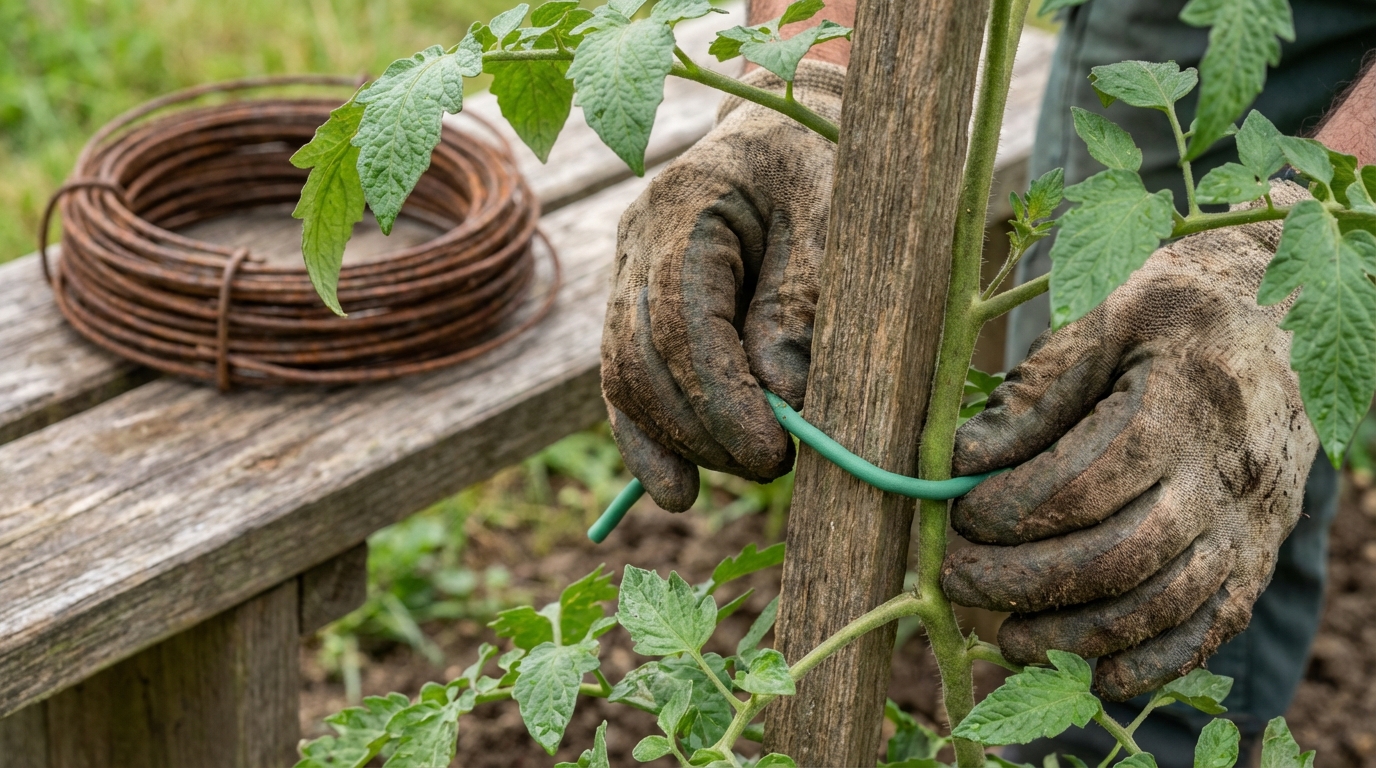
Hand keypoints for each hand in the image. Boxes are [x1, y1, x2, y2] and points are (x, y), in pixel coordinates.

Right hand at [601, 61, 844, 511]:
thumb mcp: (841, 216)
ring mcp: (629, 272)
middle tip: (774, 466)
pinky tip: (675, 490)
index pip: (680, 320)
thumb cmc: (833, 163)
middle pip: (643, 358)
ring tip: (748, 472)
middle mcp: (638, 238)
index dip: (719, 398)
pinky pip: (629, 381)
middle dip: (703, 428)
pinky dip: (650, 439)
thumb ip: (805, 299)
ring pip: (627, 378)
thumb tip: (782, 393)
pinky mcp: (640, 305)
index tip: (772, 453)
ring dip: (681, 440)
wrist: (801, 124)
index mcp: (685, 202)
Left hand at [941, 182, 1318, 700]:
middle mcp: (1221, 474)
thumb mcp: (1104, 312)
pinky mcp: (1257, 553)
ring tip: (1005, 637)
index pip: (1086, 481)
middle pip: (1120, 553)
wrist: (1275, 316)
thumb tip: (965, 459)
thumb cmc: (1170, 309)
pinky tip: (1098, 676)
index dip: (1015, 509)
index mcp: (1177, 405)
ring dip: (1076, 632)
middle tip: (957, 579)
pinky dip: (1156, 663)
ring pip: (1163, 603)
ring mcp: (1247, 522)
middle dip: (1027, 578)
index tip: (960, 513)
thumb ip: (1037, 387)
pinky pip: (1212, 625)